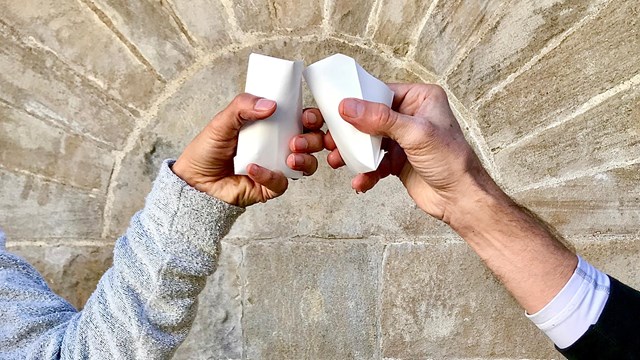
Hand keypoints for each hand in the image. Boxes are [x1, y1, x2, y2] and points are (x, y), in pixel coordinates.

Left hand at [173, 93, 324, 206]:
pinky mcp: (269, 188)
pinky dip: (269, 176)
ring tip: (289, 156)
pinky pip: (281, 183)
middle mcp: (278, 146)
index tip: (306, 116)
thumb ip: (242, 107)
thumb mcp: (222, 121)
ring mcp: (276, 167)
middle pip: (312, 142)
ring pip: (307, 165)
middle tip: (297, 140)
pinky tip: (253, 169)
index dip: (311, 118)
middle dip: (313, 140)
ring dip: (303, 159)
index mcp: (272, 127)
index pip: (301, 119)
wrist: (193, 180)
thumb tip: (269, 105)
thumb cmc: (207, 150)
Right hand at [324, 84, 495, 221]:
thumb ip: (380, 118)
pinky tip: (360, 180)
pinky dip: (365, 171)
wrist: (460, 198)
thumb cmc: (452, 161)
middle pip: (370, 117)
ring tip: (337, 160)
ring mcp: (402, 139)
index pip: (380, 92)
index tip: (336, 108)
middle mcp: (410, 116)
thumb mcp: (415, 133)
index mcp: (420, 99)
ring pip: (368, 141)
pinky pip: (373, 162)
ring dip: (353, 152)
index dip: (357, 100)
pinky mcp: (396, 160)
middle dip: (350, 131)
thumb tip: (350, 107)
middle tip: (332, 138)